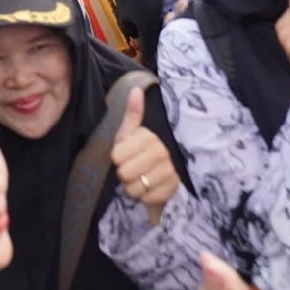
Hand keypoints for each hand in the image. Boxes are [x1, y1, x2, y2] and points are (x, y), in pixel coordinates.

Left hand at [110, 86, 179, 225]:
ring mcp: (169, 171)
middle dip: (124, 175)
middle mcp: (161, 151)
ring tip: (140, 180)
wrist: (160, 178)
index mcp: (148, 136)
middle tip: (132, 170)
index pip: (116, 156)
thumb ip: (131, 114)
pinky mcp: (173, 189)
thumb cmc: (138, 154)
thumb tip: (135, 90)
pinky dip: (144, 198)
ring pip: (134, 188)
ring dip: (133, 188)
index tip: (124, 156)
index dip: (116, 159)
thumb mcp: (130, 134)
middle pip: (124, 173)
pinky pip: (146, 199)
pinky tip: (149, 189)